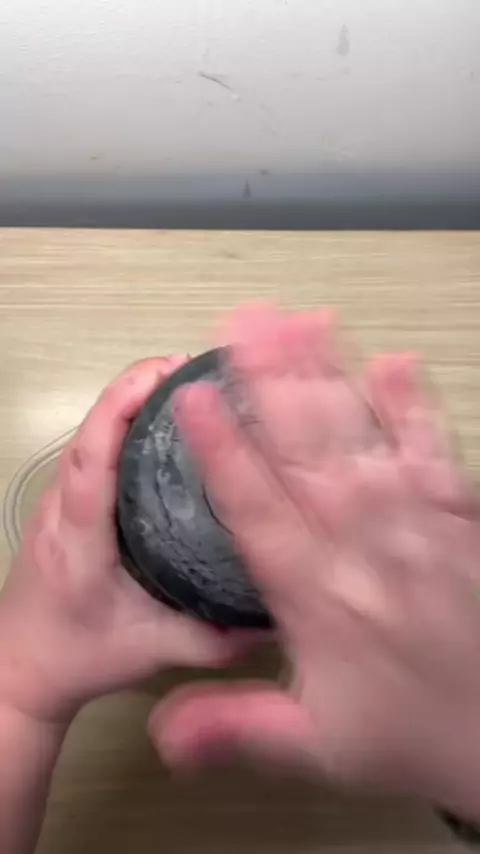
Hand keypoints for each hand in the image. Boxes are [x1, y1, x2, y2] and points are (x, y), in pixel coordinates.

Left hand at [0, 357, 242, 722]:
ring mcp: (57, 502)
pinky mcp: (63, 502)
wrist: (20, 668)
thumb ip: (212, 638)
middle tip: (192, 367)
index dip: (119, 410)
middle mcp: (61, 509)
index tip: (164, 375)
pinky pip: (92, 448)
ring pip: (89, 435)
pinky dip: (122, 420)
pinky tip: (162, 419)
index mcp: (79, 541)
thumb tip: (278, 616)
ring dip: (129, 399)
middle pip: (89, 432)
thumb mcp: (151, 652)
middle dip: (134, 388)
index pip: (91, 461)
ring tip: (185, 382)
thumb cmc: (79, 657)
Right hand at [150, 306, 479, 817]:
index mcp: (318, 595)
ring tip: (298, 321)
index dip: (221, 450)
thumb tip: (163, 733)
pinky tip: (393, 362)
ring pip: (361, 436)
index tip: (191, 398)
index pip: (256, 508)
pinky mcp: (457, 515)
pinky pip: (432, 450)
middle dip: (269, 381)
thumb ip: (237, 727)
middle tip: (241, 324)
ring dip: (327, 375)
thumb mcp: (317, 746)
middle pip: (306, 450)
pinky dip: (413, 405)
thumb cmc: (411, 730)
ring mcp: (414, 524)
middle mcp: (363, 546)